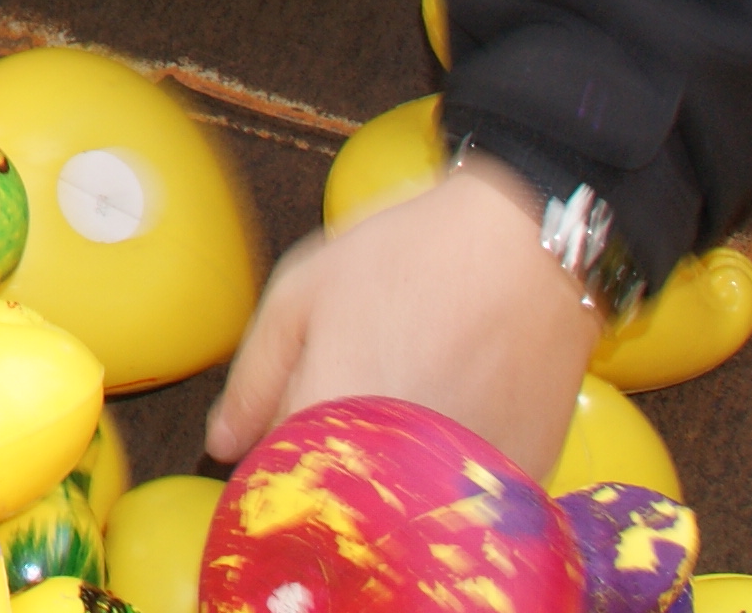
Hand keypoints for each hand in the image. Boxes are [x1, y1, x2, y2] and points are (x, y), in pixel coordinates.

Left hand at [207, 159, 605, 481]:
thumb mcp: (301, 293)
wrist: (529, 246)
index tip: (298, 415)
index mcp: (322, 426)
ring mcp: (458, 485)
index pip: (274, 476)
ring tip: (416, 383)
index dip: (279, 446)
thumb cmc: (410, 256)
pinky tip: (458, 403)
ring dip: (392, 466)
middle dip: (334, 457)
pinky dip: (449, 470)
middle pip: (337, 498)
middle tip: (363, 386)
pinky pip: (463, 499)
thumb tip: (222, 444)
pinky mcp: (512, 486)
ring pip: (401, 504)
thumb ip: (254, 377)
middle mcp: (389, 471)